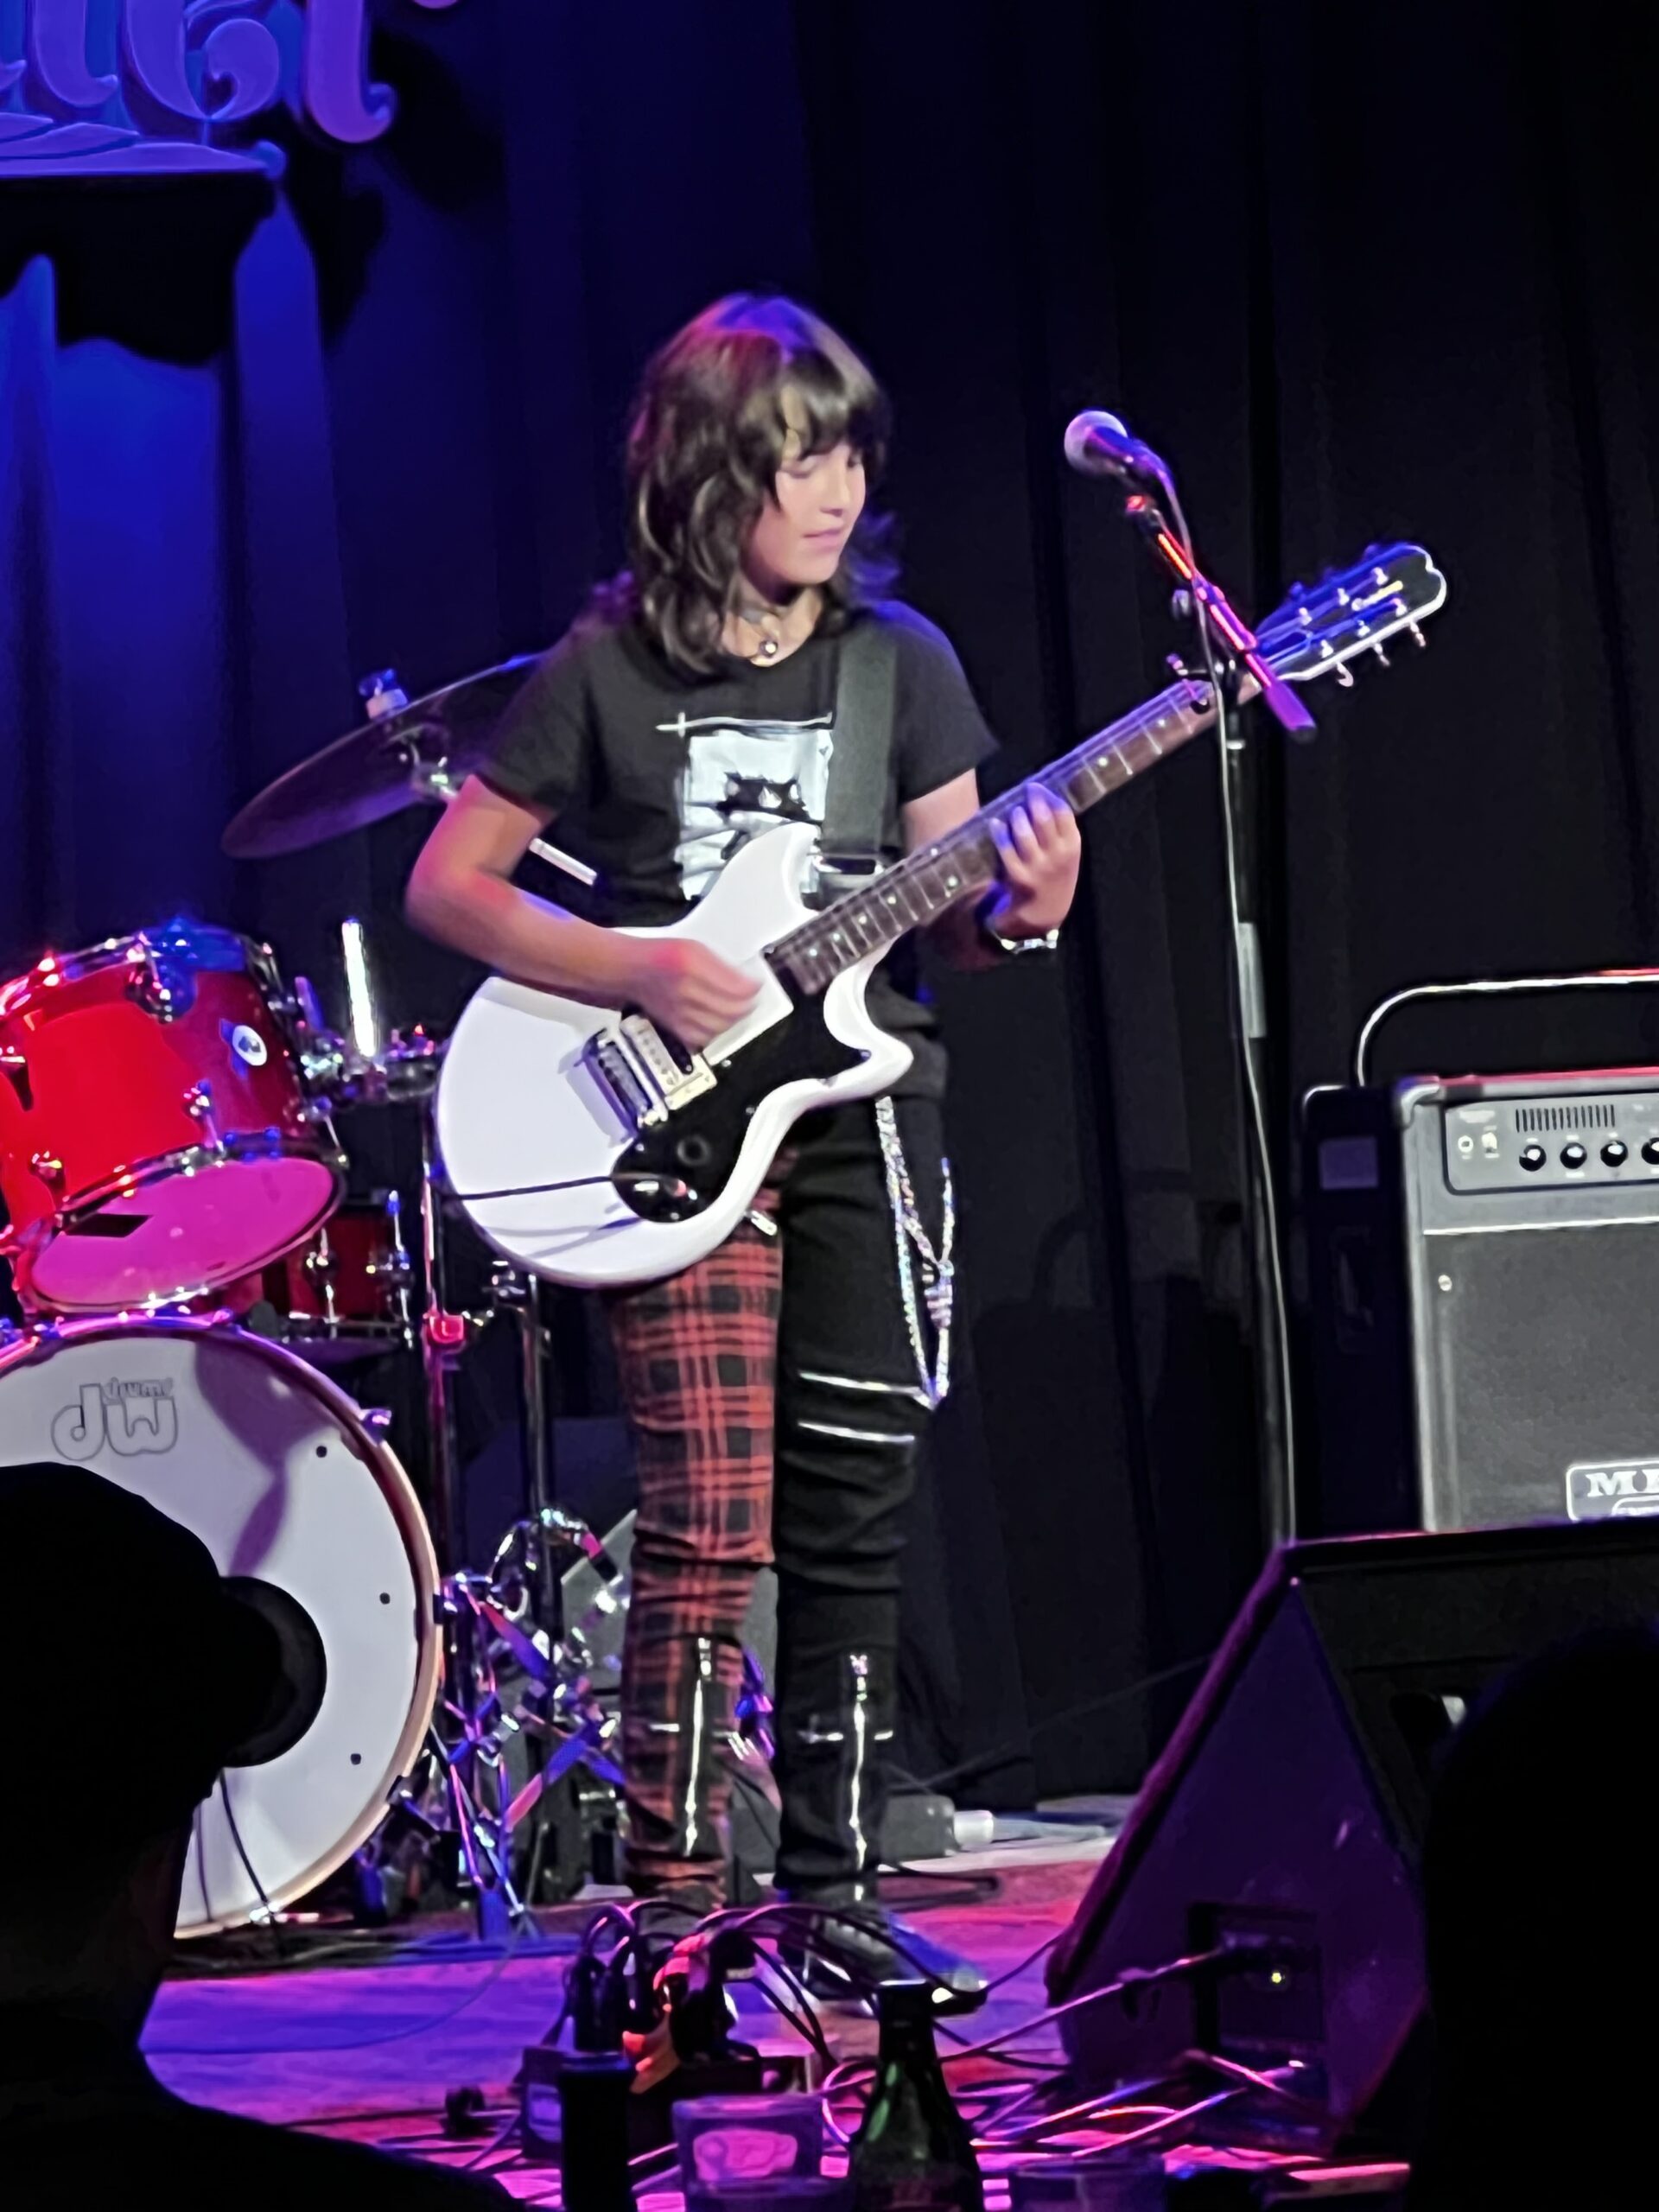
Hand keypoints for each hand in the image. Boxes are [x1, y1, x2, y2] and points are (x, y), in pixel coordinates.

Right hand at [622, 937, 758, 1051]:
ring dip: (734, 1019)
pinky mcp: (675, 1028)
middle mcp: (686, 990)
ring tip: (737, 1009)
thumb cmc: (662, 957)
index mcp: (692, 964)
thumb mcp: (695, 947)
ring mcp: (680, 1012)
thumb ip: (721, 965)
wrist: (632, 972)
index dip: (753, 987)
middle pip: (733, 1009)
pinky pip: (704, 1038)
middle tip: (751, 998)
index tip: (756, 984)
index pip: (738, 986)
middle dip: (748, 1004)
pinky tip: (718, 1022)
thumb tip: (746, 981)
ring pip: (722, 1026)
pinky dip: (715, 1032)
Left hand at [987, 784, 1081, 937]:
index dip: (1049, 796)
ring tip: (1015, 812)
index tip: (1039, 787)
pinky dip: (999, 832)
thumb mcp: (1067, 855)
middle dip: (1033, 799)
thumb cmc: (1054, 877)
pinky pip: (1005, 848)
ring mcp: (1037, 867)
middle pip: (1043, 818)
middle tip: (1026, 791)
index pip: (1063, 813)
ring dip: (1017, 816)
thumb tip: (1042, 795)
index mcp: (1073, 847)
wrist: (1043, 915)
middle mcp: (1058, 857)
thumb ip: (1060, 830)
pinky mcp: (1017, 876)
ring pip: (1024, 831)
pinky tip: (996, 825)